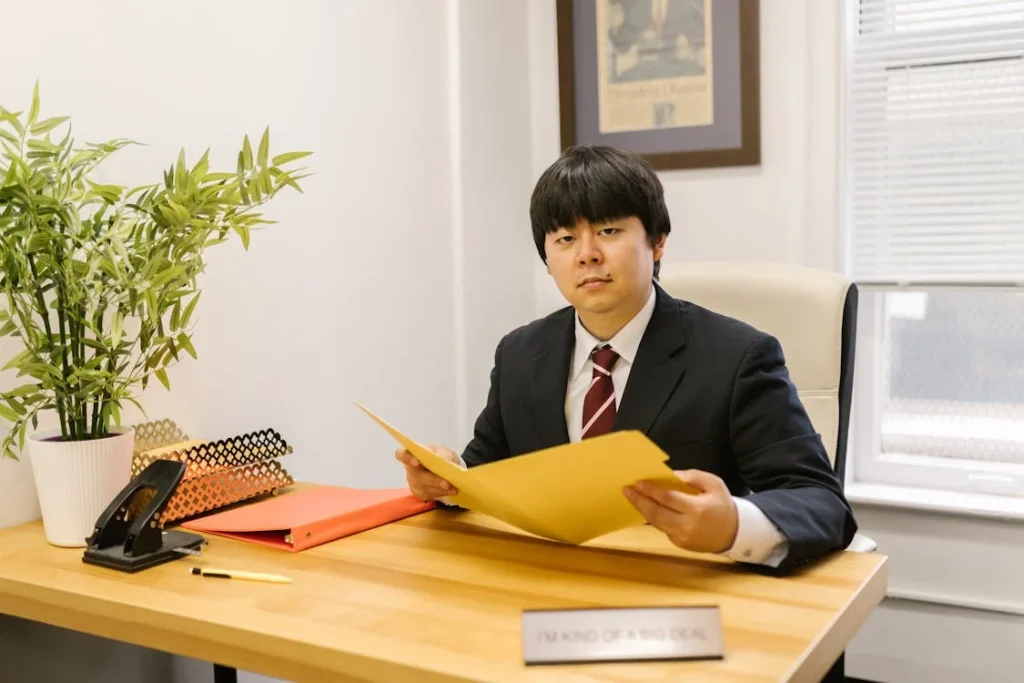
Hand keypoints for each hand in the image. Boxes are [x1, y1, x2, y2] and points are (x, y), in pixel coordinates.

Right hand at [394, 444, 460, 501]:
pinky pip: (429, 495)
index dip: (406, 458)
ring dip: (440, 489)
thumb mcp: (445, 451)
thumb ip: (443, 455)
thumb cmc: (441, 456)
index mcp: (412, 453)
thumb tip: (444, 462)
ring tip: (454, 489)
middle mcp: (409, 469)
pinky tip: (450, 492)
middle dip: (433, 480)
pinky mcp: (419, 493)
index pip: (401, 454)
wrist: (445, 467)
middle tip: (447, 483)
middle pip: (416, 475)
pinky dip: (441, 493)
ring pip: (424, 488)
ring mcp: (413, 482)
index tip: (417, 462)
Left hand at [623, 469, 738, 553]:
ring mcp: (682, 537)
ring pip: (655, 522)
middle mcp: (687, 525)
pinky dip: (652, 517)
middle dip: (639, 500)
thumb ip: (693, 477)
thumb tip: (670, 475)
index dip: (651, 491)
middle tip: (626, 490)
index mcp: (697, 509)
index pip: (668, 498)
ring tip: (631, 497)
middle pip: (656, 513)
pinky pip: (662, 528)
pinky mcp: (679, 544)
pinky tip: (645, 507)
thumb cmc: (722, 505)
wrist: (733, 533)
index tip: (638, 483)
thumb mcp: (714, 484)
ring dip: (642, 509)